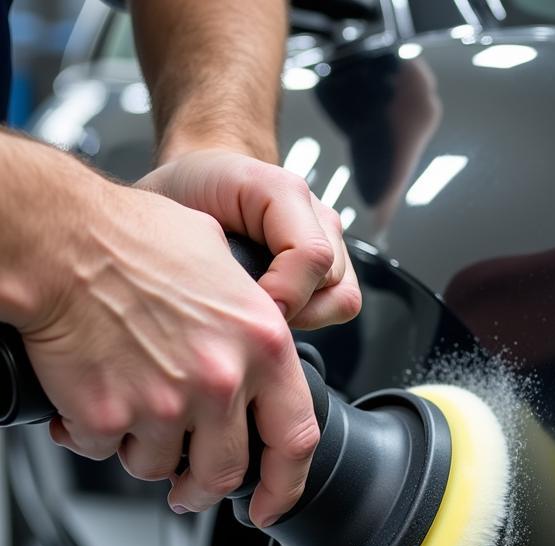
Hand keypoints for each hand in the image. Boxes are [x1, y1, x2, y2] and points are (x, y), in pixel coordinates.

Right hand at [20, 177, 318, 527]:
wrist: (60, 239)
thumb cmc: (134, 241)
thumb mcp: (227, 271)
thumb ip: (252, 327)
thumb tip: (259, 360)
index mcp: (263, 346)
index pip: (295, 440)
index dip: (285, 487)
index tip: (270, 505)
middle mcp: (222, 379)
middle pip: (224, 473)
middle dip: (203, 490)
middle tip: (189, 487)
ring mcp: (167, 402)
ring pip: (162, 468)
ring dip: (146, 455)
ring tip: (131, 419)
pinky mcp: (109, 414)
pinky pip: (107, 452)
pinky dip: (97, 439)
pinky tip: (91, 406)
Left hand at [137, 149, 361, 328]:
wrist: (199, 188)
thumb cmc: (189, 196)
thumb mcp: (179, 212)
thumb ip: (210, 250)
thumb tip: (245, 307)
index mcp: (283, 191)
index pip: (312, 255)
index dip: (283, 293)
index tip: (248, 308)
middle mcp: (317, 215)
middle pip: (333, 282)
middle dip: (290, 307)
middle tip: (247, 306)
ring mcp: (332, 241)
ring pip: (342, 298)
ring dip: (304, 313)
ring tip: (263, 304)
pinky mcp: (335, 269)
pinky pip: (340, 304)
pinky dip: (311, 315)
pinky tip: (276, 305)